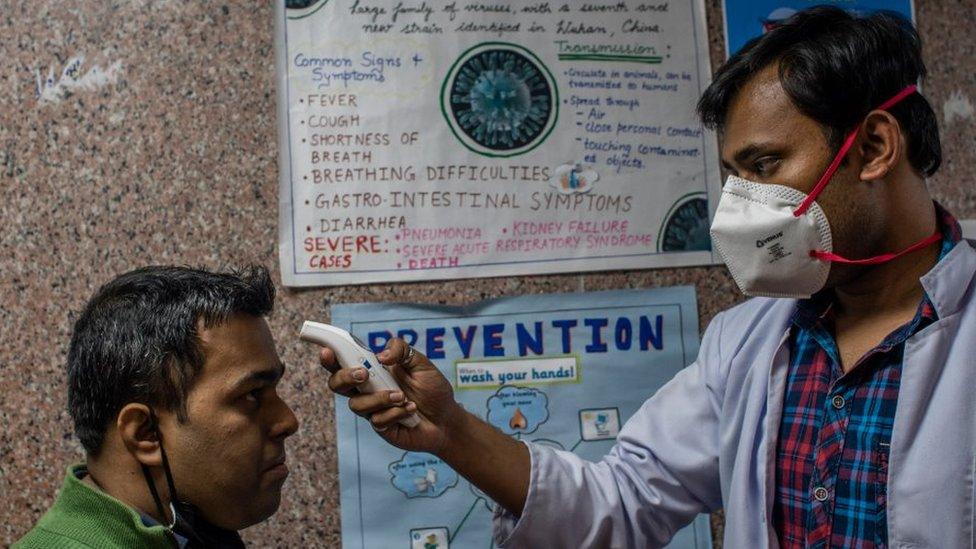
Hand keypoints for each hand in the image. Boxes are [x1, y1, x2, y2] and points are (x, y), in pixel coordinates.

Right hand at [320, 338, 465, 453]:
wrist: (447, 419)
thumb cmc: (433, 389)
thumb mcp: (421, 364)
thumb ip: (402, 350)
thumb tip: (381, 355)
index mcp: (373, 371)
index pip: (344, 362)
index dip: (330, 357)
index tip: (327, 351)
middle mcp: (367, 390)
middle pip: (337, 385)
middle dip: (344, 377)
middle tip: (363, 374)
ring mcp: (372, 410)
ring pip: (357, 405)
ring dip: (379, 398)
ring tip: (402, 396)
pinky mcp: (381, 427)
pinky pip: (377, 420)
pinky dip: (395, 413)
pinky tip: (411, 409)